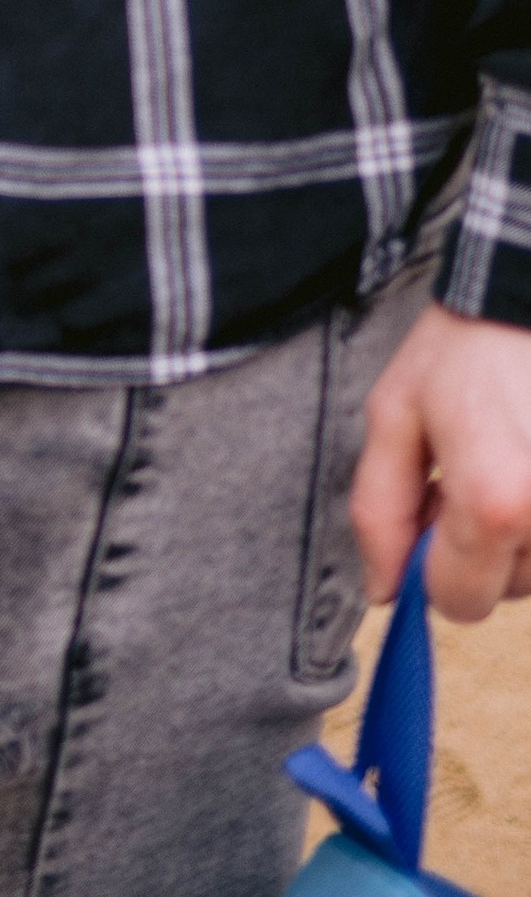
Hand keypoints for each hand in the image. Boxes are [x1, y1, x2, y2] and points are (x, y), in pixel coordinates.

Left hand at [353, 299, 530, 617]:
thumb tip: (385, 589)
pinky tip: (527, 467)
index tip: (435, 516)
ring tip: (506, 465)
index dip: (433, 568)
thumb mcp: (395, 415)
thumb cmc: (465, 347)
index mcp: (495, 499)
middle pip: (509, 591)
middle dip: (481, 548)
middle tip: (472, 475)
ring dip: (521, 536)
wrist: (524, 296)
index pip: (461, 601)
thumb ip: (380, 510)